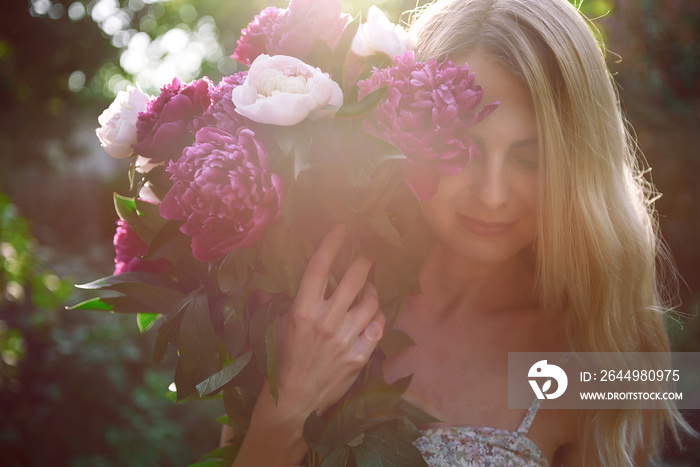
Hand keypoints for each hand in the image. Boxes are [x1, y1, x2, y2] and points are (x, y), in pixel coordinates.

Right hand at [276, 224, 384, 415]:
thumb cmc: (284, 356)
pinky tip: (372, 315)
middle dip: (363, 260)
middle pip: (353, 278)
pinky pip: (377, 326)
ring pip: (370, 300)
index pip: (319, 267)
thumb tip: (278, 277)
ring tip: (368, 286)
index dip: (332, 243)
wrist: (294, 396)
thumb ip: (282, 299)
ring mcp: (345, 339)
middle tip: (366, 256)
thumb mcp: (277, 324)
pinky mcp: (359, 356)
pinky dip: (377, 316)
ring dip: (372, 288)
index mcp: (301, 310)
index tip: (342, 229)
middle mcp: (325, 321)